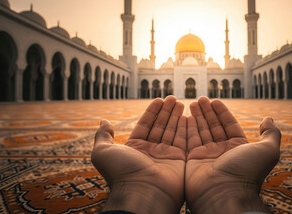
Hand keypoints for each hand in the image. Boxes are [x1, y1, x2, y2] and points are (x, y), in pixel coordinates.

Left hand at [91, 96, 186, 213]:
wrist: (142, 192)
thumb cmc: (122, 172)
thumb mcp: (103, 151)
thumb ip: (103, 136)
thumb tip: (104, 121)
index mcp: (135, 148)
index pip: (145, 125)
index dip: (152, 112)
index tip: (159, 99)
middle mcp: (150, 152)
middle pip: (160, 127)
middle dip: (166, 112)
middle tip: (172, 98)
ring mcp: (165, 157)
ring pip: (172, 132)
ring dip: (176, 117)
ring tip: (180, 102)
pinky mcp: (179, 161)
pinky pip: (183, 141)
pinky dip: (185, 129)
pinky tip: (187, 116)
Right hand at [185, 97, 280, 213]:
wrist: (224, 193)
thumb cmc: (246, 172)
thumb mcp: (267, 150)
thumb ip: (270, 134)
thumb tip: (268, 119)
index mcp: (239, 148)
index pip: (229, 125)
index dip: (222, 112)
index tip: (214, 101)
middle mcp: (223, 152)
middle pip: (214, 127)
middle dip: (208, 112)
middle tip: (200, 99)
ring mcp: (207, 156)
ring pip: (201, 132)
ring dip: (197, 117)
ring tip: (193, 103)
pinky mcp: (193, 160)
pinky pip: (189, 140)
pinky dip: (187, 128)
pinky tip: (185, 116)